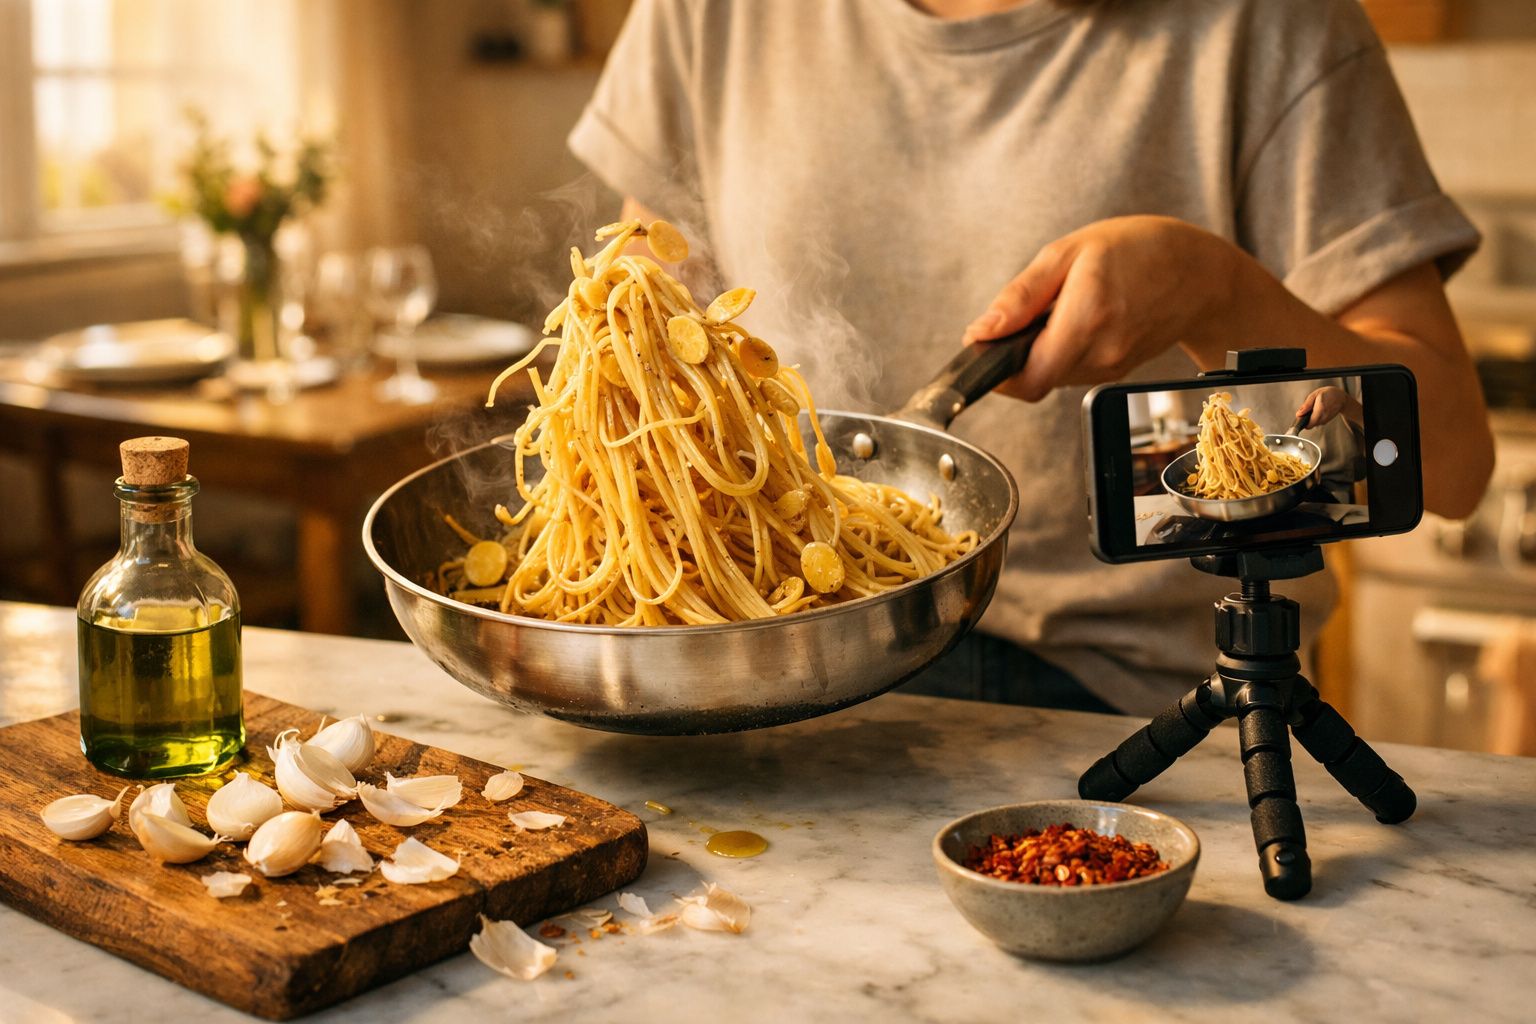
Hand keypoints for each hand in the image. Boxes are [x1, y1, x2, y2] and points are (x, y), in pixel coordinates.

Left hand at [963, 216, 1234, 400]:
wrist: (1200, 272)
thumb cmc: (1138, 250)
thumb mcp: (1068, 253)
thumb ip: (1020, 297)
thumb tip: (981, 332)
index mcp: (1085, 319)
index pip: (1026, 380)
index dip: (996, 371)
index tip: (986, 345)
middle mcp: (1100, 352)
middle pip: (1035, 378)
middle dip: (1019, 352)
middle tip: (1029, 313)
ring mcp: (1112, 367)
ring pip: (1053, 376)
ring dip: (1043, 350)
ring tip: (1063, 309)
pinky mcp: (1117, 372)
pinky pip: (1073, 371)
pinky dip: (1064, 350)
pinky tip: (1082, 319)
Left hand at [1295, 386, 1360, 428]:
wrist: (1341, 397)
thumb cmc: (1327, 394)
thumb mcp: (1315, 395)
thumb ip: (1306, 405)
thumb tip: (1298, 414)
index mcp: (1320, 409)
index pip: (1309, 424)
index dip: (1303, 422)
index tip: (1302, 416)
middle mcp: (1324, 417)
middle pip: (1311, 425)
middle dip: (1307, 419)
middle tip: (1309, 410)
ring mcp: (1326, 420)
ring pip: (1314, 424)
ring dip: (1312, 418)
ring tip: (1315, 408)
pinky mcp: (1327, 420)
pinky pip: (1318, 422)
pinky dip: (1316, 418)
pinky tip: (1319, 410)